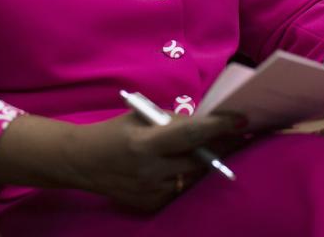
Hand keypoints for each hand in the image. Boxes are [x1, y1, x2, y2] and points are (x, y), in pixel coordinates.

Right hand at [64, 112, 240, 211]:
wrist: (82, 162)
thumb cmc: (115, 132)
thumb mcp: (141, 117)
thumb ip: (173, 122)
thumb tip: (208, 122)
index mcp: (145, 143)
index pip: (189, 134)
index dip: (218, 127)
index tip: (241, 120)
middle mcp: (149, 171)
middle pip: (198, 159)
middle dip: (221, 145)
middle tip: (240, 133)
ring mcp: (150, 192)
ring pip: (192, 176)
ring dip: (204, 162)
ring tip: (214, 146)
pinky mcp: (150, 205)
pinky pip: (179, 188)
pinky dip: (184, 175)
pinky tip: (181, 165)